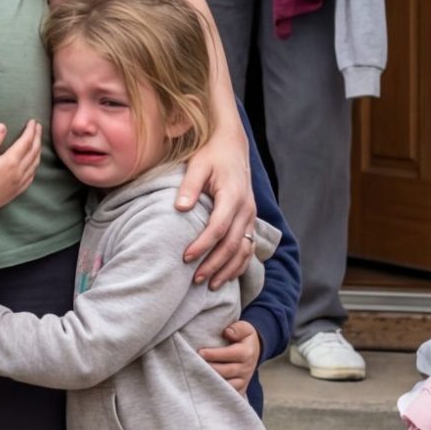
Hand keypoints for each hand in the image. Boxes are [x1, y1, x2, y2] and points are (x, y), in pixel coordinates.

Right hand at [0, 119, 41, 215]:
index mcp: (10, 162)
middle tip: (38, 127)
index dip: (31, 130)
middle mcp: (19, 172)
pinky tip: (33, 163)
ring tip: (37, 141)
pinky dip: (35, 165)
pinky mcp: (17, 190)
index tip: (33, 121)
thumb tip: (2, 126)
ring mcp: (19, 182)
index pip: (26, 142)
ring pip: (35, 163)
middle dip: (37, 137)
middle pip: (33, 151)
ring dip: (38, 150)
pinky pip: (31, 175)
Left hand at [177, 130, 255, 287]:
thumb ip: (189, 186)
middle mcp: (246, 208)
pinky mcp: (250, 219)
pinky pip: (249, 247)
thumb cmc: (211, 154)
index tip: (185, 257)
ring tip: (211, 285)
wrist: (232, 144)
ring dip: (228, 269)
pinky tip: (226, 275)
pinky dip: (239, 264)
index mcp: (233, 196)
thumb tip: (180, 208)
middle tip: (196, 279)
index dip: (203, 245)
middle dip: (214, 264)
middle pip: (232, 244)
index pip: (218, 228)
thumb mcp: (197, 165)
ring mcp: (250, 215)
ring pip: (244, 249)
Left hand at [200, 319, 261, 395]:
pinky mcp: (240, 389)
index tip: (200, 352)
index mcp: (247, 353)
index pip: (230, 354)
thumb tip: (228, 332)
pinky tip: (204, 387)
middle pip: (226, 371)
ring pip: (227, 385)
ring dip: (212, 381)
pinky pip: (229, 394)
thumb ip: (238, 328)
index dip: (214, 354)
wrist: (254, 350)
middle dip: (209, 368)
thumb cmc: (244, 338)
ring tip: (196, 376)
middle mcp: (246, 368)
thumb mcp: (245, 328)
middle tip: (193, 363)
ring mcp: (243, 380)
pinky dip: (218, 392)